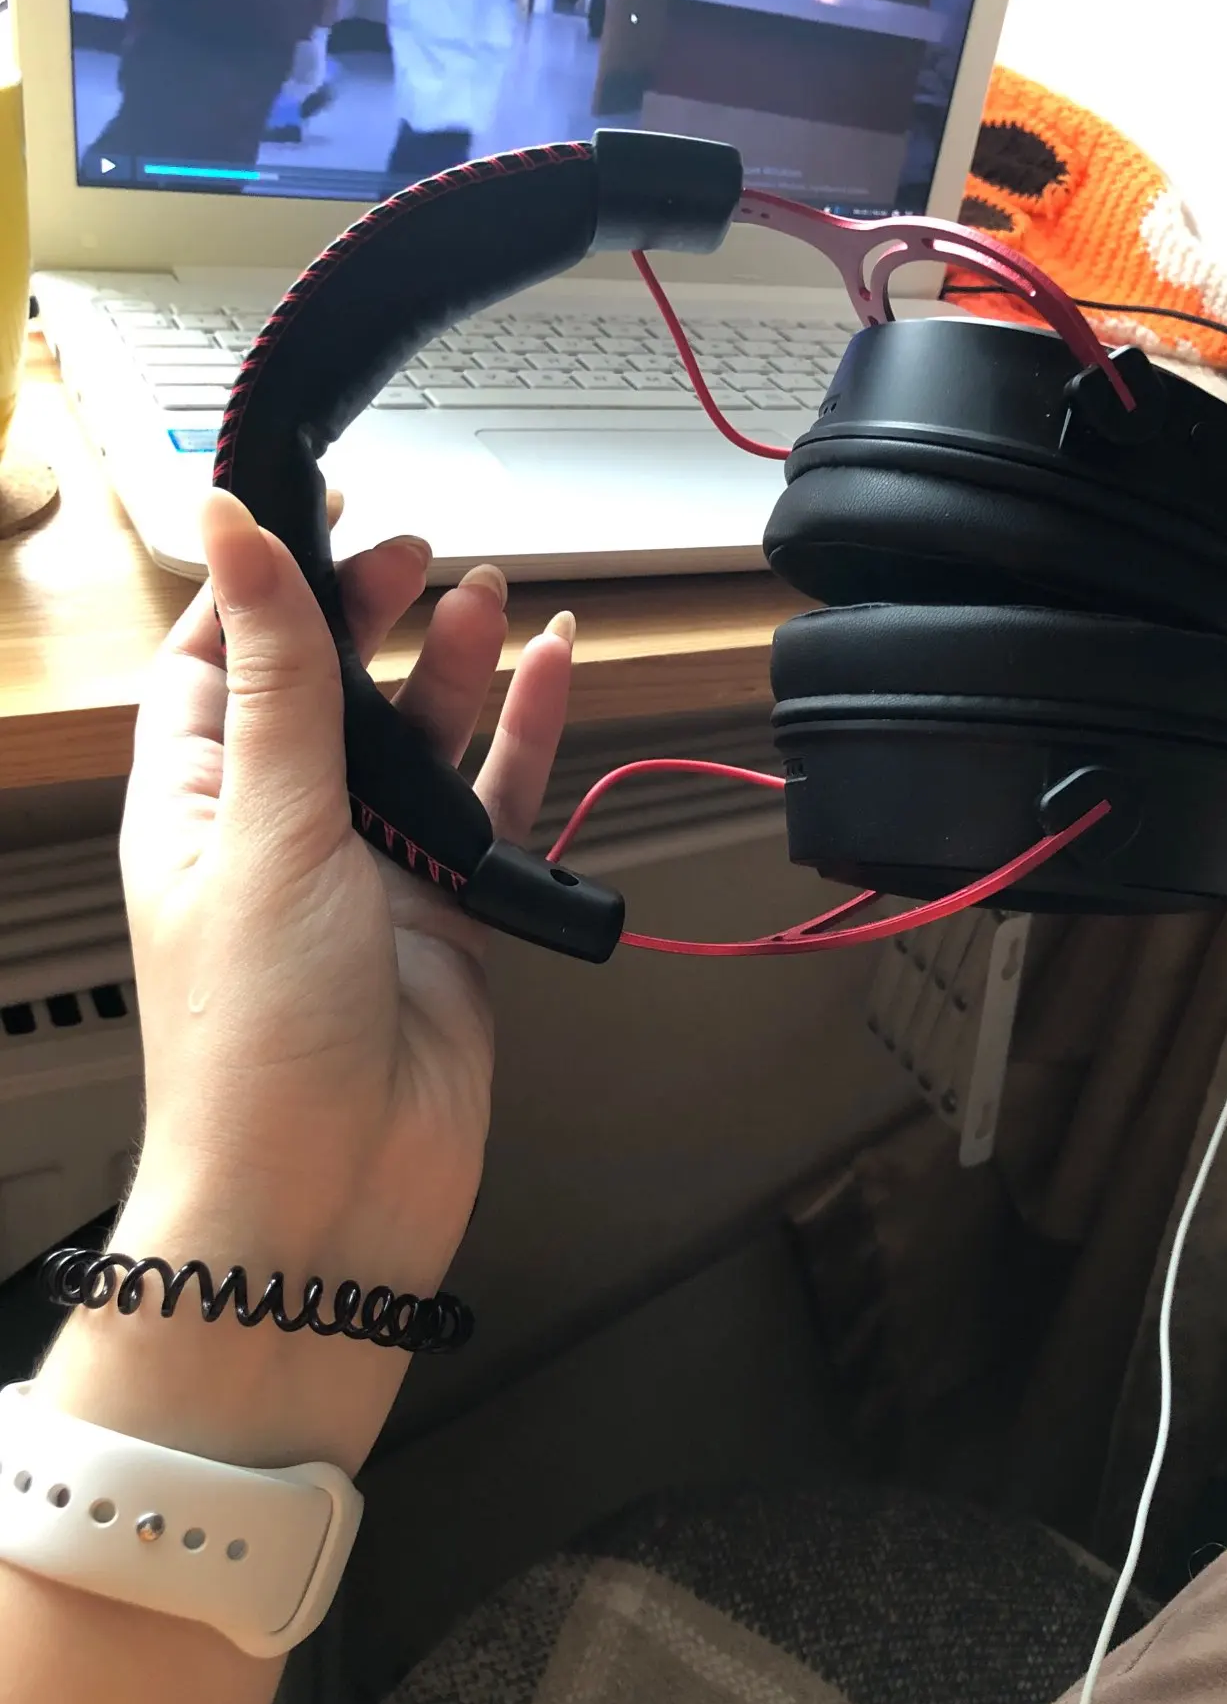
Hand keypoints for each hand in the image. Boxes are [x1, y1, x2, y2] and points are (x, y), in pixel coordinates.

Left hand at [35, 492, 576, 1473]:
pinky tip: (551, 676)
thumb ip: (277, 677)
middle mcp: (283, 828)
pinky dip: (524, 741)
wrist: (330, 1197)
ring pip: (422, 740)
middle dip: (369, 614)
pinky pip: (496, 805)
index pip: (219, 658)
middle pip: (328, 688)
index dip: (262, 579)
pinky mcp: (450, 912)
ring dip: (455, 669)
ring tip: (494, 600)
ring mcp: (372, 870)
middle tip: (420, 556)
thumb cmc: (258, 1042)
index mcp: (198, 801)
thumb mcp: (267, 826)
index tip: (316, 507)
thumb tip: (235, 530)